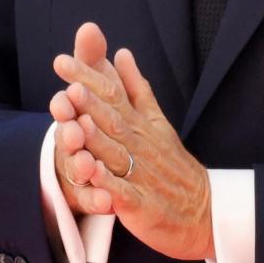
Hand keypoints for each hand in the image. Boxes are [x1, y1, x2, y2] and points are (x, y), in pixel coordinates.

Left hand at [54, 22, 214, 261]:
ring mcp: (139, 175)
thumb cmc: (170, 163)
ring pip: (115, 154)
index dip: (87, 78)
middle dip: (89, 103)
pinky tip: (92, 173)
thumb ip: (135, 87)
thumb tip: (122, 52)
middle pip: (112, 120)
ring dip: (96, 139)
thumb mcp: (155, 120)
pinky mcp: (140, 204)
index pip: (111, 95)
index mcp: (138, 124)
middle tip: (69, 86)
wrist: (201, 210)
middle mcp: (138, 145)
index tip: (61, 61)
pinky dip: (108, 183)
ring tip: (77, 123)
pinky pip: (122, 192)